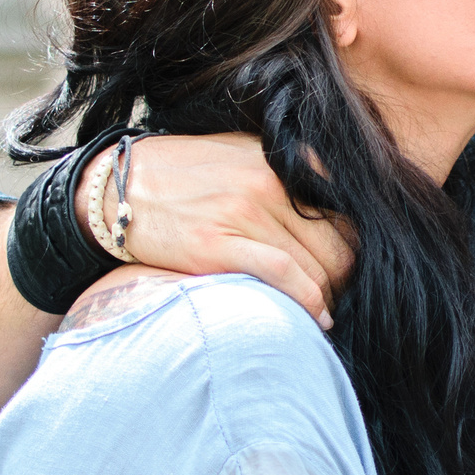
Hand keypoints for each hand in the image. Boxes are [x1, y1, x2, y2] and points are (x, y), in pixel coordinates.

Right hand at [90, 134, 355, 327]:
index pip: (347, 211)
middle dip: (345, 278)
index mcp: (282, 162)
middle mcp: (269, 184)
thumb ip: (288, 173)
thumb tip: (334, 205)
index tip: (348, 268)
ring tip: (323, 311)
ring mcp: (244, 214)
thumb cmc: (185, 175)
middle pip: (339, 244)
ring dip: (328, 296)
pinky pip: (284, 277)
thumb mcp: (243, 155)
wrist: (119, 188)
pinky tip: (317, 319)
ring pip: (317, 266)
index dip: (355, 246)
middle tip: (338, 297)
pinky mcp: (217, 246)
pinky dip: (309, 303)